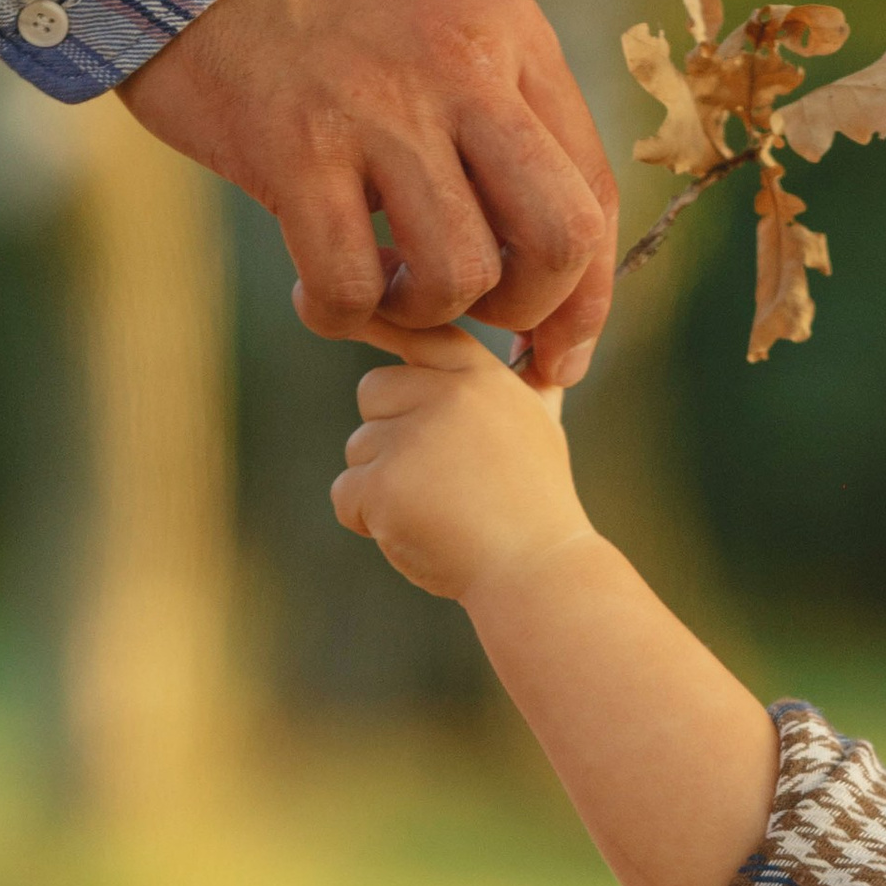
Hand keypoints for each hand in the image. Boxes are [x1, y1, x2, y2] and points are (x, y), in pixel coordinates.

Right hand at [124, 0, 618, 382]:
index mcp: (514, 36)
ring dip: (428, 313)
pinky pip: (352, 284)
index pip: (595, 194)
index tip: (558, 351)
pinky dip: (342, 314)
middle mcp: (462, 67)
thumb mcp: (447, 27)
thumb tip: (559, 270)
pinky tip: (317, 289)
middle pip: (559, 240)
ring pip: (462, 274)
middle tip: (479, 317)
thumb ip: (507, 123)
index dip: (587, 297)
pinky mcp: (296, 150)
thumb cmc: (326, 14)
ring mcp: (380, 109)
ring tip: (386, 287)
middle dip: (532, 313)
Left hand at [332, 330, 592, 604]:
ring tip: (438, 513)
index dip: (380, 322)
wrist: (537, 571)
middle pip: (373, 392)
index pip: (420, 333)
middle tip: (437, 482)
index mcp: (483, 378)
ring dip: (381, 486)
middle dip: (389, 435)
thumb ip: (527, 381)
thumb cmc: (537, 505)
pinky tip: (415, 534)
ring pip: (358, 448)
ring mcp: (414, 438)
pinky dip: (367, 522)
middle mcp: (449, 396)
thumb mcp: (540, 426)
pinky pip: (345, 494)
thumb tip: (534, 337)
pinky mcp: (385, 483)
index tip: (347, 313)